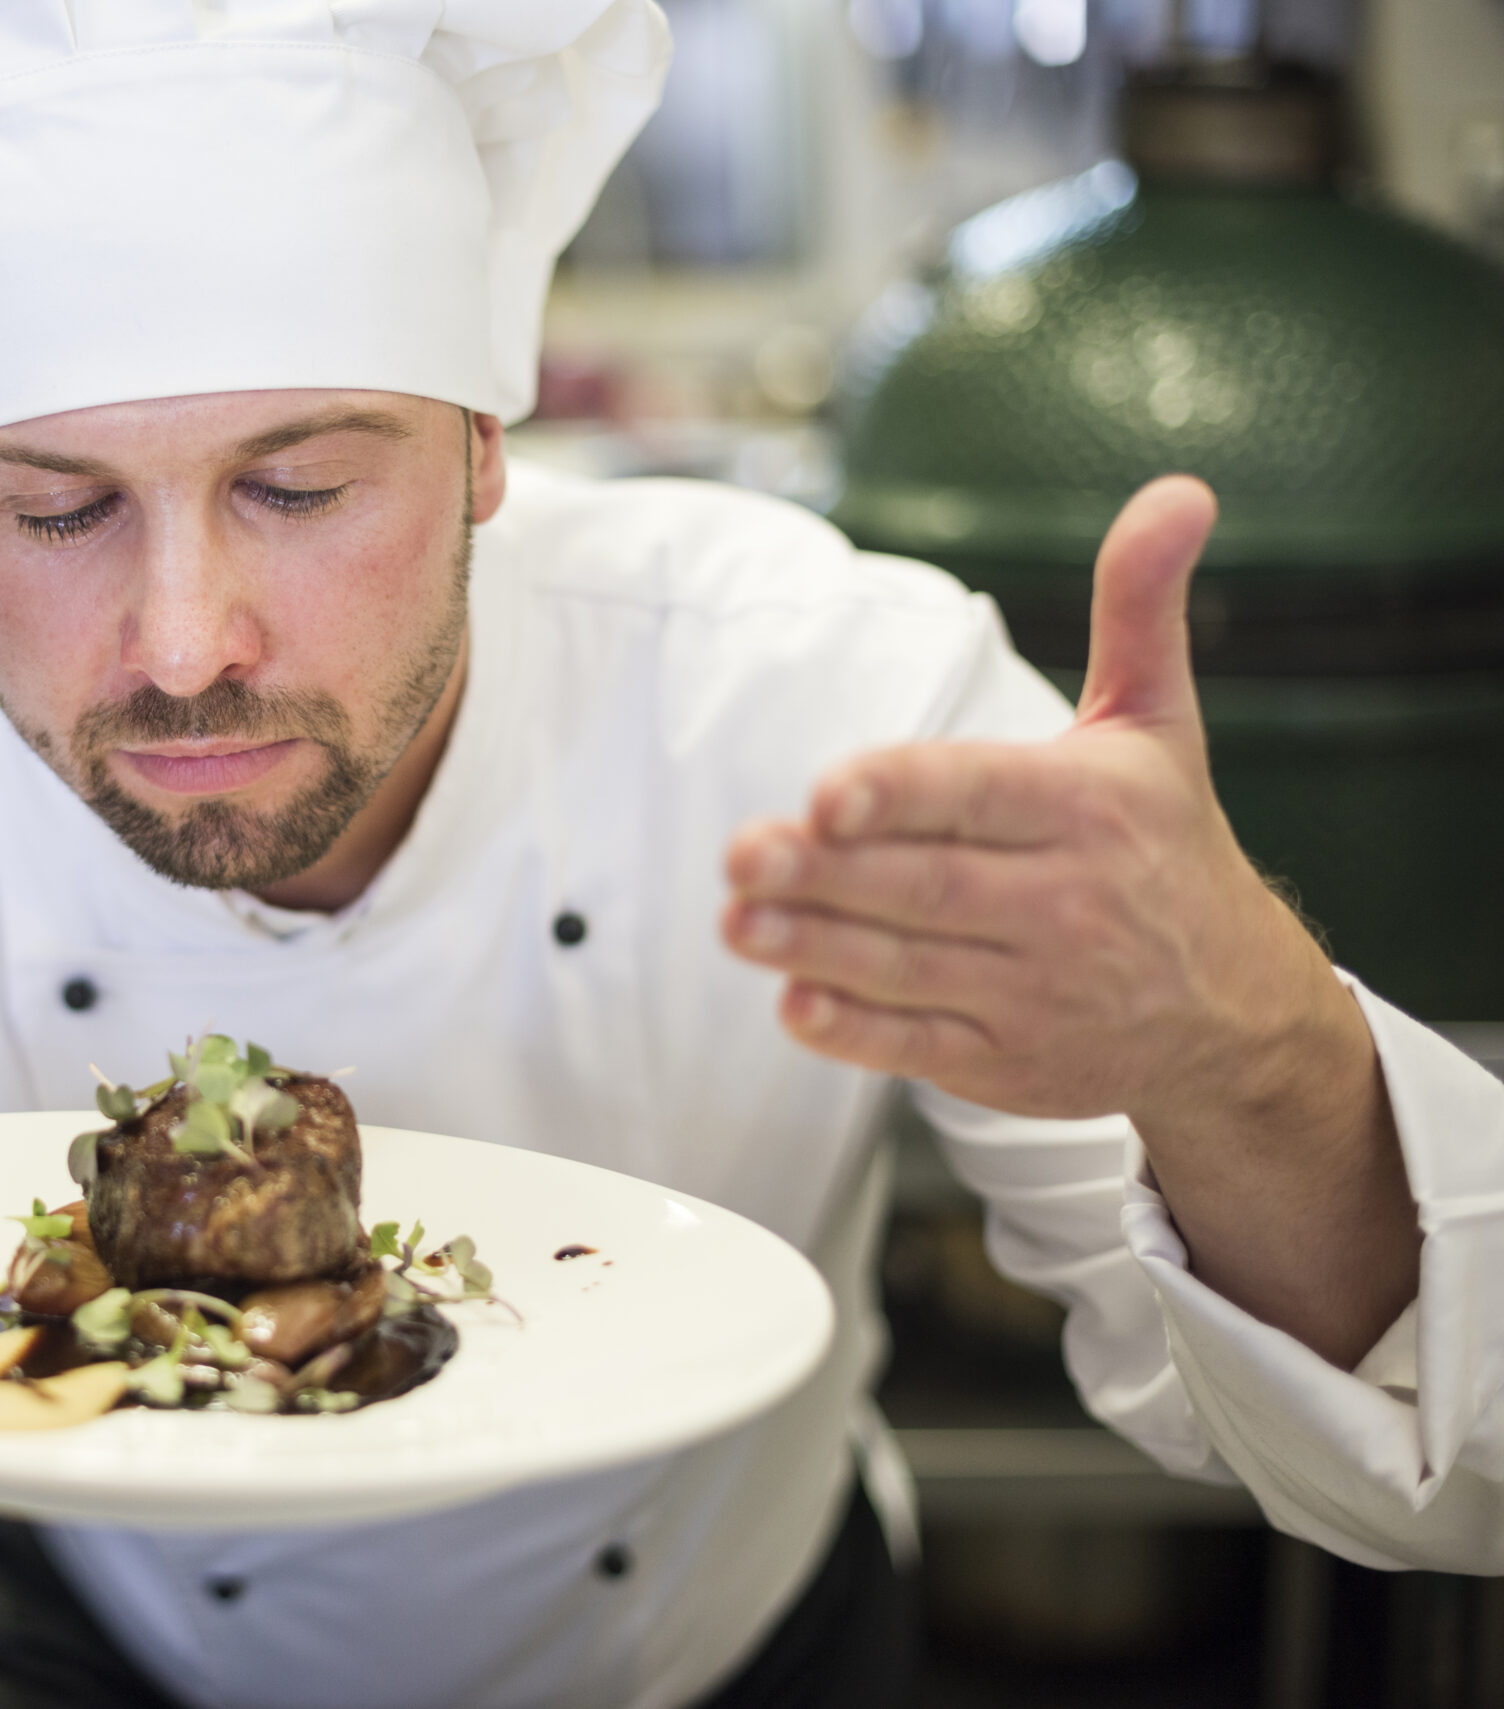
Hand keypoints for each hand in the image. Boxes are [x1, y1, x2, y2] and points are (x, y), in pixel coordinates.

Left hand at [720, 477, 1414, 1364]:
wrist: (1233, 1011)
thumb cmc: (1167, 845)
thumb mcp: (1161, 721)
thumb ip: (1140, 607)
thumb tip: (1177, 489)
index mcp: (1091, 808)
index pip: (977, 795)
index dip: (900, 794)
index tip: (826, 793)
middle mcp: (1066, 903)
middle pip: (926, 886)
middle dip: (826, 873)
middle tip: (740, 853)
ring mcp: (1035, 991)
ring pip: (909, 966)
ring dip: (814, 946)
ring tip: (736, 920)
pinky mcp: (1007, 1061)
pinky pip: (919, 1046)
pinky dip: (855, 1030)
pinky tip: (793, 1002)